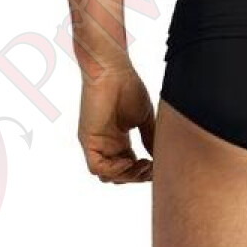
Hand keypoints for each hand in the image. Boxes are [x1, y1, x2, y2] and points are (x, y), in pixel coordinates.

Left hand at [77, 66, 155, 183]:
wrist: (113, 70)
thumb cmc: (128, 87)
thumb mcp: (144, 117)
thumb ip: (150, 138)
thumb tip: (159, 158)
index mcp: (118, 139)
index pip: (129, 166)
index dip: (143, 171)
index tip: (158, 166)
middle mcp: (106, 145)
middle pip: (120, 175)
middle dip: (137, 176)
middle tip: (151, 167)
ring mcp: (96, 144)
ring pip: (108, 176)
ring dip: (127, 176)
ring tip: (142, 165)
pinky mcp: (88, 141)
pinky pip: (96, 167)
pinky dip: (113, 171)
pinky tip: (128, 162)